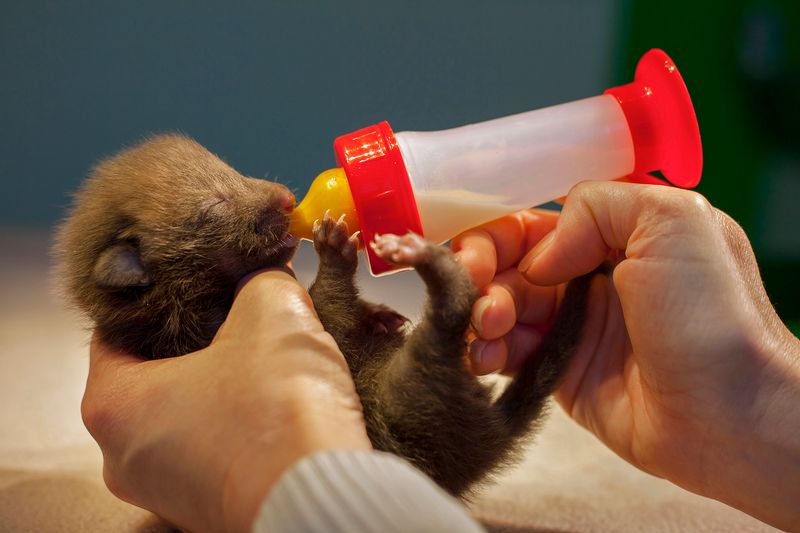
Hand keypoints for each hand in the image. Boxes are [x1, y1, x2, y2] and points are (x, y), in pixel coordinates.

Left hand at [81, 269, 370, 532]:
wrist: (325, 495)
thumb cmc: (280, 410)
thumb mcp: (272, 311)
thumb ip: (260, 278)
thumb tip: (267, 272)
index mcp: (112, 404)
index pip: (116, 331)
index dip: (159, 299)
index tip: (193, 282)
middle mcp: (124, 456)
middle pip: (151, 376)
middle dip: (195, 341)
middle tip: (234, 314)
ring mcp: (165, 490)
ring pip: (185, 415)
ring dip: (220, 385)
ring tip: (263, 357)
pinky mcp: (206, 509)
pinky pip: (212, 450)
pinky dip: (237, 424)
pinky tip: (274, 402)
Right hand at [452, 181, 799, 529]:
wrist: (731, 414)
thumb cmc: (715, 316)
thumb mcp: (673, 222)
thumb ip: (598, 206)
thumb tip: (540, 257)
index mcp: (616, 234)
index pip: (536, 221)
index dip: (497, 233)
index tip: (480, 256)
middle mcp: (590, 276)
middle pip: (508, 262)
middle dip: (480, 273)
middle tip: (476, 295)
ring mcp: (573, 325)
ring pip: (499, 306)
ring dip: (479, 313)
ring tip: (488, 331)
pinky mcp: (560, 371)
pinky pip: (507, 351)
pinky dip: (484, 349)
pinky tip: (483, 357)